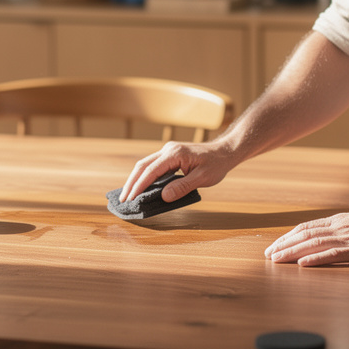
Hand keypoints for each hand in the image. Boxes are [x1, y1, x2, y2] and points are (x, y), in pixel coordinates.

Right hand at [119, 140, 238, 202]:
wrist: (225, 151)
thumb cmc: (217, 164)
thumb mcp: (203, 178)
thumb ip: (183, 187)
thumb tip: (164, 197)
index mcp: (175, 154)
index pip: (151, 171)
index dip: (139, 186)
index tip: (130, 198)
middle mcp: (168, 150)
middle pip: (142, 166)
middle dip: (132, 183)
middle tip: (123, 199)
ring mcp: (168, 151)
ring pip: (145, 165)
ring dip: (136, 179)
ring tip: (128, 195)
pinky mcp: (170, 155)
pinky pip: (152, 166)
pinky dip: (144, 176)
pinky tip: (140, 186)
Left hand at [264, 204, 348, 265]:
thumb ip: (346, 229)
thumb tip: (334, 237)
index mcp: (339, 221)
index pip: (307, 227)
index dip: (289, 236)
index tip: (276, 244)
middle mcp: (338, 228)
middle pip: (305, 235)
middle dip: (284, 245)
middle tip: (268, 254)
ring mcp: (347, 238)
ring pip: (313, 244)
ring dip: (292, 252)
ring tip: (277, 259)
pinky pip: (332, 254)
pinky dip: (315, 259)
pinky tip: (302, 264)